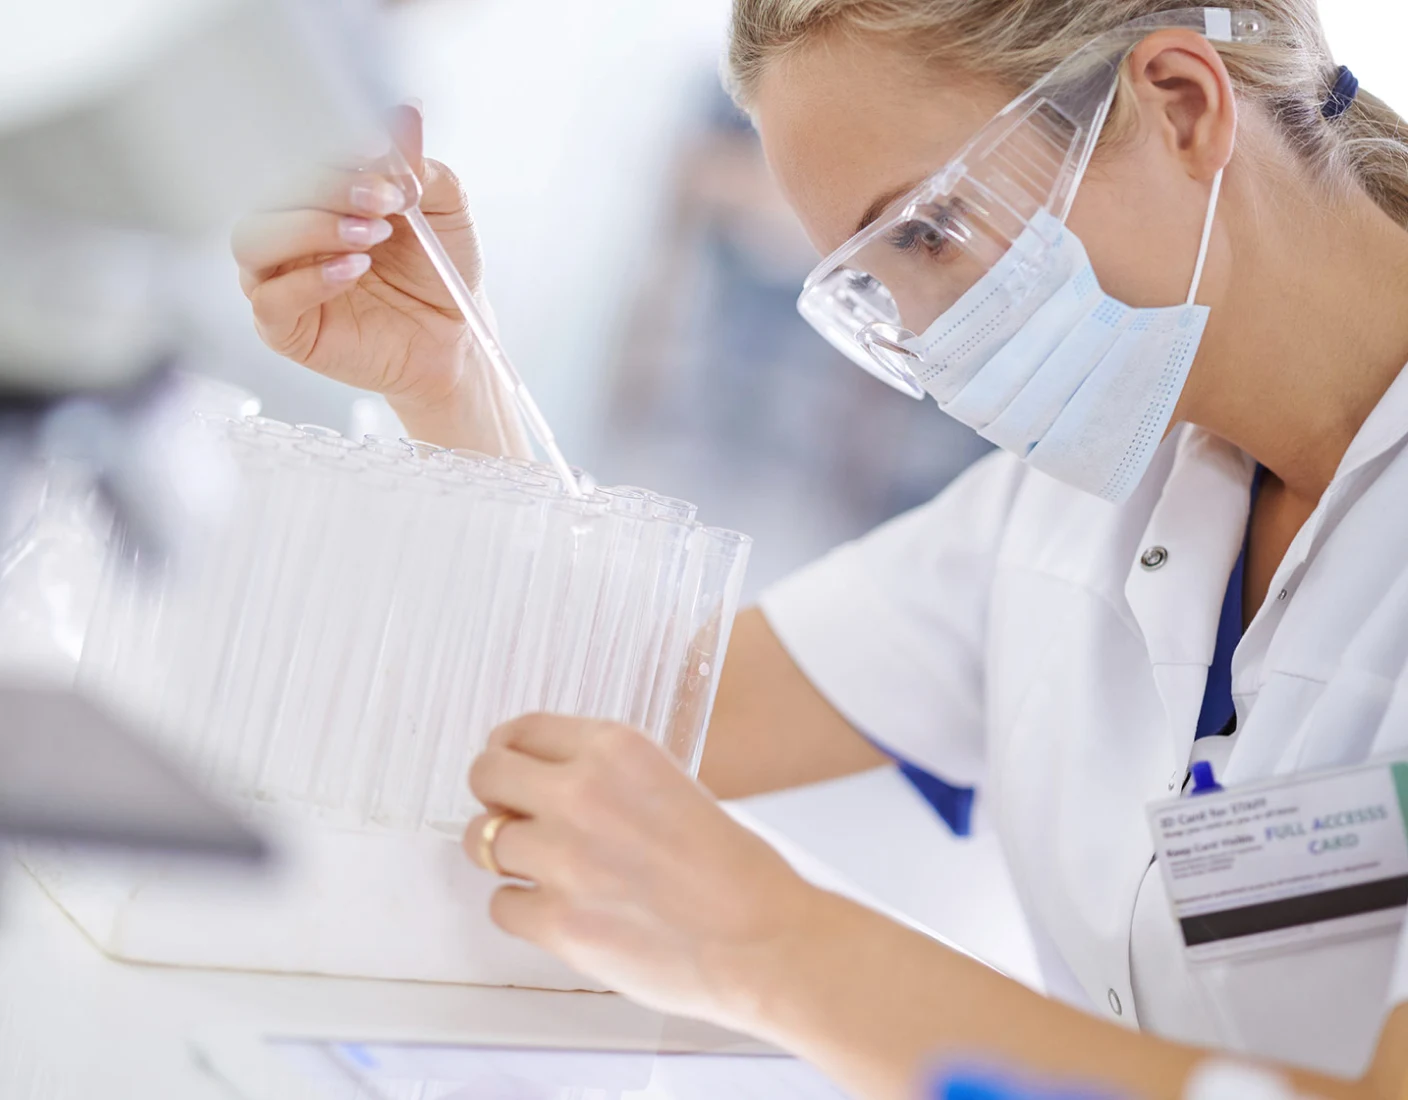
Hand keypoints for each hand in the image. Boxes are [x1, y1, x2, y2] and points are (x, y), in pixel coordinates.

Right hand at [232, 105, 520, 448]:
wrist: (454, 338)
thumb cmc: (437, 270)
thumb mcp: (441, 208)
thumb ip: (416, 163)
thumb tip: (405, 111)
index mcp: (313, 193)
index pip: (294, 154)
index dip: (330, 146)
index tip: (379, 148)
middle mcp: (286, 230)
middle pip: (269, 193)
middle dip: (328, 186)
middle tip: (385, 200)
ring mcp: (278, 279)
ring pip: (253, 239)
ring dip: (311, 227)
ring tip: (371, 235)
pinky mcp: (284, 328)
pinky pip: (269, 299)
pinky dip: (310, 280)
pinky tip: (354, 269)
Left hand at [464, 715, 820, 1031]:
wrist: (763, 940)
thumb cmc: (735, 872)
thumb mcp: (673, 786)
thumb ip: (608, 777)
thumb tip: (550, 784)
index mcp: (616, 750)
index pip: (524, 729)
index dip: (509, 751)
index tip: (508, 765)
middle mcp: (582, 794)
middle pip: (486, 776)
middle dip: (493, 796)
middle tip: (509, 815)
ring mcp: (563, 859)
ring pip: (484, 842)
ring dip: (509, 856)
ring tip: (547, 869)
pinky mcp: (558, 922)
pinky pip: (501, 906)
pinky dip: (523, 910)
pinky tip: (560, 909)